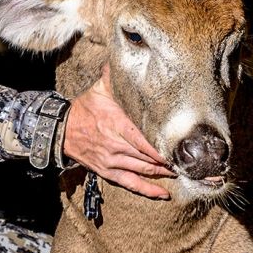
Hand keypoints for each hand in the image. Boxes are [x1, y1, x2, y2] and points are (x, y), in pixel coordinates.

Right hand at [63, 66, 173, 198]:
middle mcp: (115, 145)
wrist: (61, 131)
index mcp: (116, 124)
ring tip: (183, 171)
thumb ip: (115, 77)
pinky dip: (149, 190)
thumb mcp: (99, 90)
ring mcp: (112, 161)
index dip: (164, 146)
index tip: (181, 147)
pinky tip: (164, 193)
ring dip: (164, 173)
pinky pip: (131, 183)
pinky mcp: (109, 172)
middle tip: (191, 161)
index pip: (144, 139)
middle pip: (148, 156)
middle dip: (170, 160)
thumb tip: (126, 58)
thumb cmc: (85, 109)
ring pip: (144, 170)